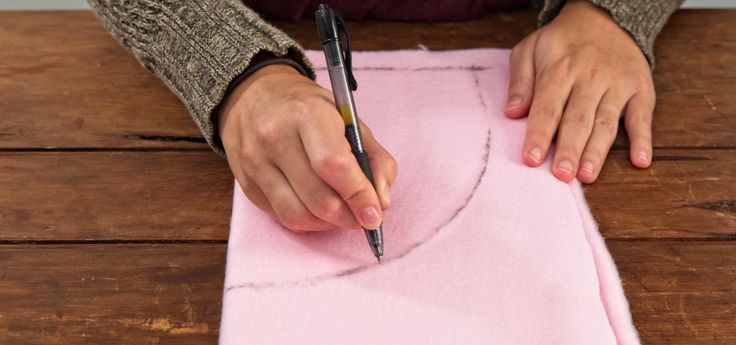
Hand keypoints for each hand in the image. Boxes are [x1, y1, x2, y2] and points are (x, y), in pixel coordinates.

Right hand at [218, 64, 396, 231]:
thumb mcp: (348, 119)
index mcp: (307, 114)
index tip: (374, 214)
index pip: (333, 164)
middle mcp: (276, 138)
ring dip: (327, 224)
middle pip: (318, 198)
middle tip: (362, 217)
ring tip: (341, 213)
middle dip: (348, 216)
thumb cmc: (308, 109)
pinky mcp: (246, 182)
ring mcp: (256, 162)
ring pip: (298, 215)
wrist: (253, 95)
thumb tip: (380, 202)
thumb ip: (375, 158)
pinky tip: (317, 209)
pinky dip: (307, 221)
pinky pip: (281, 217)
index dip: (358, 195)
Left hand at [506, 0, 655, 182]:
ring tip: (587, 176)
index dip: (539, 134)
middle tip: (561, 176)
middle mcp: (590, 78)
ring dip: (597, 151)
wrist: (603, 17)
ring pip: (607, 122)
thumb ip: (520, 82)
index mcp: (559, 69)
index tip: (531, 159)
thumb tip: (512, 112)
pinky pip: (643, 116)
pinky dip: (643, 138)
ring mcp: (617, 84)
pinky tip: (640, 160)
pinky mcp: (639, 88)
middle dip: (569, 149)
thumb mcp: (529, 50)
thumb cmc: (560, 43)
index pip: (547, 107)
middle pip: (578, 119)